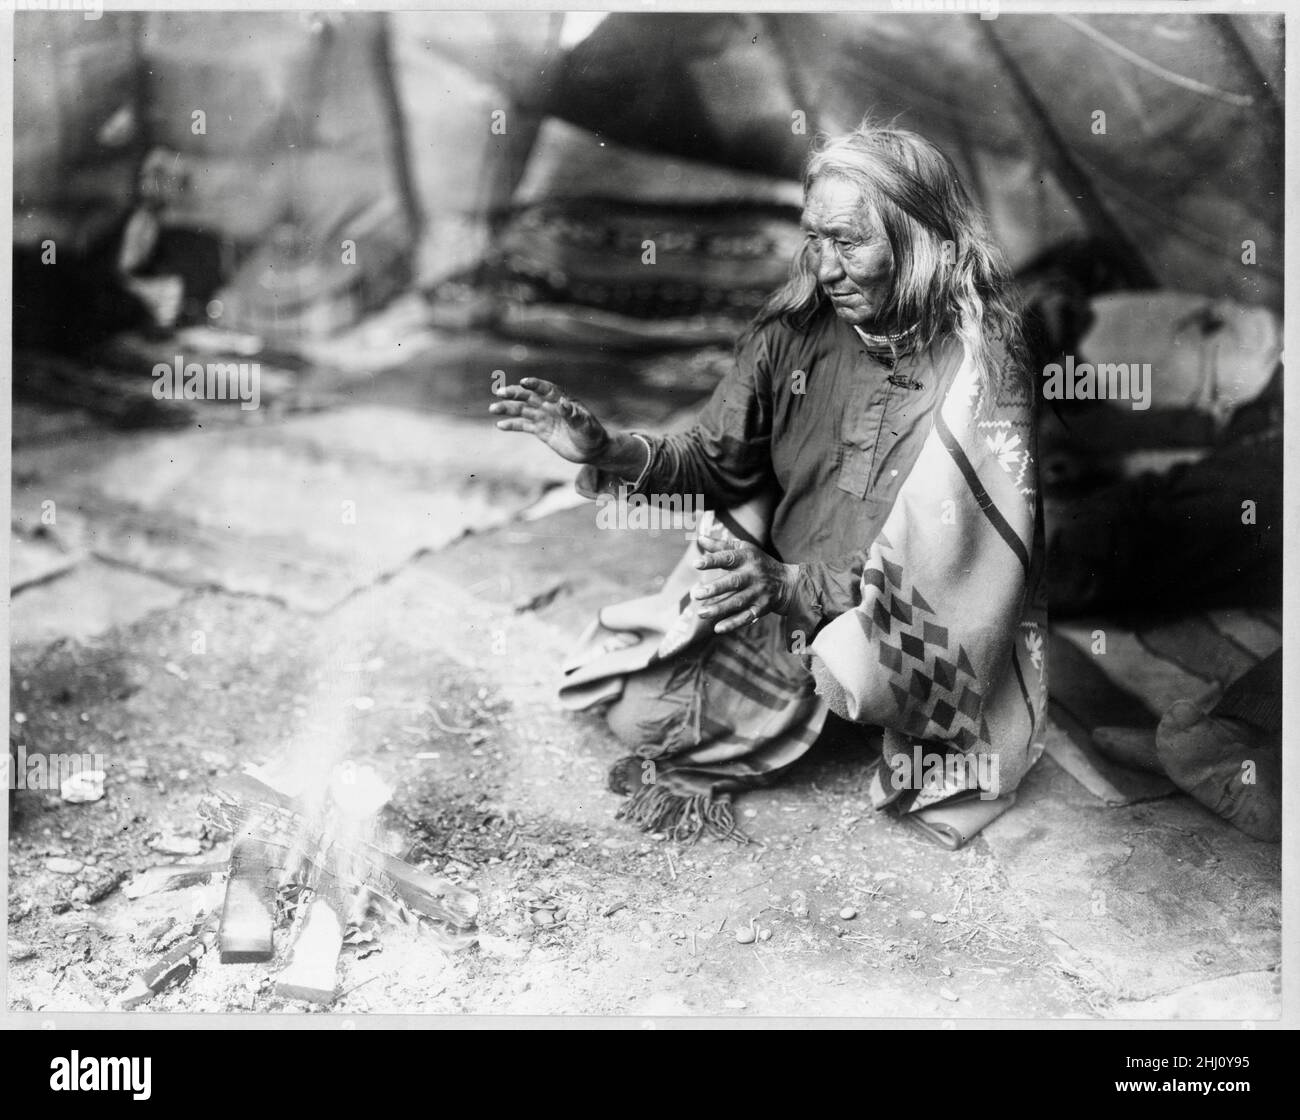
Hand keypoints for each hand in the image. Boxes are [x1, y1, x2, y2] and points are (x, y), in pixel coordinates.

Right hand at [490, 377, 609, 464]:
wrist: (592, 450)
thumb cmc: (592, 434)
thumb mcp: (585, 425)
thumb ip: (573, 415)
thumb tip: (563, 403)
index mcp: (562, 400)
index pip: (546, 389)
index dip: (535, 384)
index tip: (523, 382)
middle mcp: (550, 406)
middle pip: (529, 397)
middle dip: (515, 394)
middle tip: (500, 392)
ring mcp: (544, 418)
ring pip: (522, 410)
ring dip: (507, 408)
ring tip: (493, 409)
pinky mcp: (540, 430)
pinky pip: (524, 426)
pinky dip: (512, 425)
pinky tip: (500, 425)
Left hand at [692, 532, 796, 632]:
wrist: (787, 582)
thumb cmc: (758, 562)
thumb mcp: (744, 549)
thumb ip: (721, 545)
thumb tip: (699, 538)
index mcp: (747, 558)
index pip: (728, 558)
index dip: (712, 561)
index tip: (696, 564)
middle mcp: (753, 575)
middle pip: (733, 582)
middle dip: (714, 589)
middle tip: (695, 594)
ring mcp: (757, 593)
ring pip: (737, 602)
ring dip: (718, 609)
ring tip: (700, 612)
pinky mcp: (760, 609)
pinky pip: (745, 618)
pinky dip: (732, 624)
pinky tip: (717, 628)